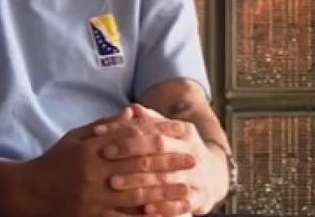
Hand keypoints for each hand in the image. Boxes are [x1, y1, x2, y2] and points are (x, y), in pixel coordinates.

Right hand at [19, 108, 190, 216]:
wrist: (28, 193)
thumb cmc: (54, 162)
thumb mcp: (75, 137)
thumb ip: (105, 125)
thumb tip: (132, 112)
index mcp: (91, 148)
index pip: (130, 137)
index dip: (158, 134)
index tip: (179, 132)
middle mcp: (94, 170)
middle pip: (139, 163)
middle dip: (169, 161)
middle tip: (193, 159)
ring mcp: (94, 196)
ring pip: (136, 192)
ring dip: (166, 191)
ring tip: (188, 190)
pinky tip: (164, 216)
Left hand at [95, 105, 224, 215]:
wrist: (214, 176)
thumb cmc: (180, 151)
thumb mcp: (169, 133)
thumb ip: (150, 122)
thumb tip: (132, 109)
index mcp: (183, 131)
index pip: (151, 127)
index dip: (125, 129)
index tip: (100, 132)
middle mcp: (191, 151)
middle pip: (159, 148)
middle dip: (130, 151)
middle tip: (105, 156)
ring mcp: (197, 175)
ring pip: (166, 176)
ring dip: (140, 180)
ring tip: (115, 183)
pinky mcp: (201, 198)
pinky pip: (183, 203)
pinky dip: (164, 207)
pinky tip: (144, 209)